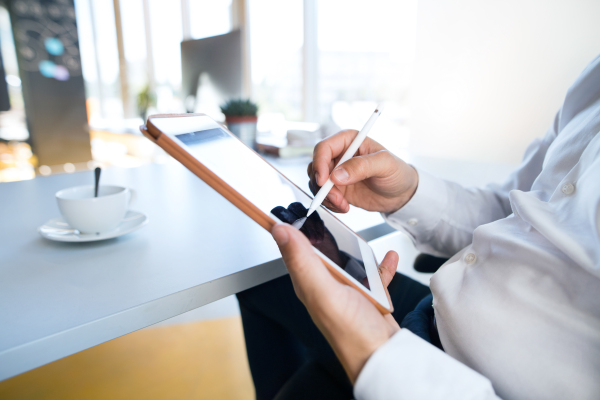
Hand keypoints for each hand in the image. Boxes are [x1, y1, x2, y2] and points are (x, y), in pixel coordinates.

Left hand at [271, 223, 400, 382]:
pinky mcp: (367, 296)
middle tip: (329, 214)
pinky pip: (373, 274)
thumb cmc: (351, 332)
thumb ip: (302, 260)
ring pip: (348, 259)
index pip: (292, 249)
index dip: (290, 227)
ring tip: (361, 237)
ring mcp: (347, 290)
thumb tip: (280, 231)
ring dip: (356, 248)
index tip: (291, 206)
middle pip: (321, 251)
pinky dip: (381, 265)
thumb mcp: (322, 291)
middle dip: (325, 233)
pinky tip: (388, 257)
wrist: (383, 357)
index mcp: (308, 282)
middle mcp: (324, 285)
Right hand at [308, 130, 417, 213]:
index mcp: (349, 140)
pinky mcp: (336, 188)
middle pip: (316, 167)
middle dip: (322, 185)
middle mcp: (339, 155)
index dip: (319, 164)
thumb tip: (337, 175)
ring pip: (316, 183)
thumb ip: (361, 166)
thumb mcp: (384, 165)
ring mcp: (336, 172)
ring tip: (343, 204)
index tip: (324, 181)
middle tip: (336, 198)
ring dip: (326, 197)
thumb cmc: (397, 173)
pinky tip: (345, 207)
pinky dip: (329, 204)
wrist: (401, 194)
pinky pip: (323, 196)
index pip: (324, 148)